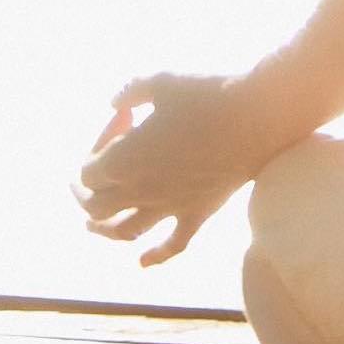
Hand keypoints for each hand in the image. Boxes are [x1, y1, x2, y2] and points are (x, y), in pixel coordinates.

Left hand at [80, 70, 281, 266]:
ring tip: (93, 225)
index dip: (96, 146)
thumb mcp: (160, 80)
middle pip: (96, 206)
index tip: (123, 120)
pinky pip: (173, 245)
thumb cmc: (207, 94)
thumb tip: (115, 103)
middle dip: (86, 191)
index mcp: (124, 160)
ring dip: (104, 229)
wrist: (257, 116)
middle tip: (90, 175)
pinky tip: (143, 262)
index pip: (88, 170)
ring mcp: (169, 206)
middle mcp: (140, 190)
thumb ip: (129, 92)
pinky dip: (155, 256)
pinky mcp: (197, 213)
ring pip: (124, 232)